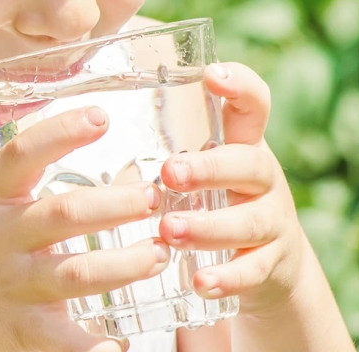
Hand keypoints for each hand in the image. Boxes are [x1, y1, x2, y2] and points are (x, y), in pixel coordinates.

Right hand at [0, 108, 168, 351]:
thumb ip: (11, 176)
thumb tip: (64, 130)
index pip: (22, 156)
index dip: (60, 133)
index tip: (102, 117)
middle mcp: (1, 239)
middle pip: (64, 215)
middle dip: (116, 204)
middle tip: (154, 197)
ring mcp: (13, 286)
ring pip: (77, 273)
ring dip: (125, 264)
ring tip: (159, 254)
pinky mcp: (22, 331)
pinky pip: (64, 341)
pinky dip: (95, 346)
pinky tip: (123, 343)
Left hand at [159, 62, 305, 315]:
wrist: (270, 265)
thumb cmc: (215, 199)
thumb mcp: (202, 165)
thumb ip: (166, 140)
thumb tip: (86, 107)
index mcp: (243, 145)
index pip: (253, 104)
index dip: (240, 86)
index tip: (212, 75)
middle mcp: (263, 179)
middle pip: (249, 164)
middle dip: (210, 168)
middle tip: (169, 172)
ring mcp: (271, 222)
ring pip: (249, 221)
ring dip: (209, 227)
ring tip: (170, 230)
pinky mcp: (271, 265)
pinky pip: (253, 272)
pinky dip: (227, 279)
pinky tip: (198, 283)